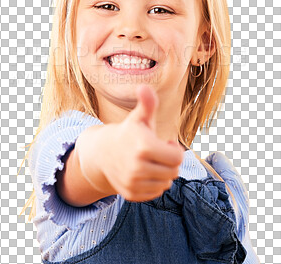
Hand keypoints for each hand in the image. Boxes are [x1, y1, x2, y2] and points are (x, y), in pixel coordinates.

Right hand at [101, 84, 185, 201]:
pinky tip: (144, 173)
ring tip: (151, 162)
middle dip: (170, 162)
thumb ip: (147, 103)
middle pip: (174, 171)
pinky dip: (154, 184)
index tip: (166, 143)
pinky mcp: (130, 194)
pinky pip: (155, 193)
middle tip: (158, 153)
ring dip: (163, 173)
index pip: (177, 158)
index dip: (175, 149)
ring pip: (166, 183)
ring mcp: (132, 182)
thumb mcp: (139, 117)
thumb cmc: (128, 133)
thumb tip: (144, 86)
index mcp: (143, 146)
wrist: (103, 152)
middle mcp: (137, 167)